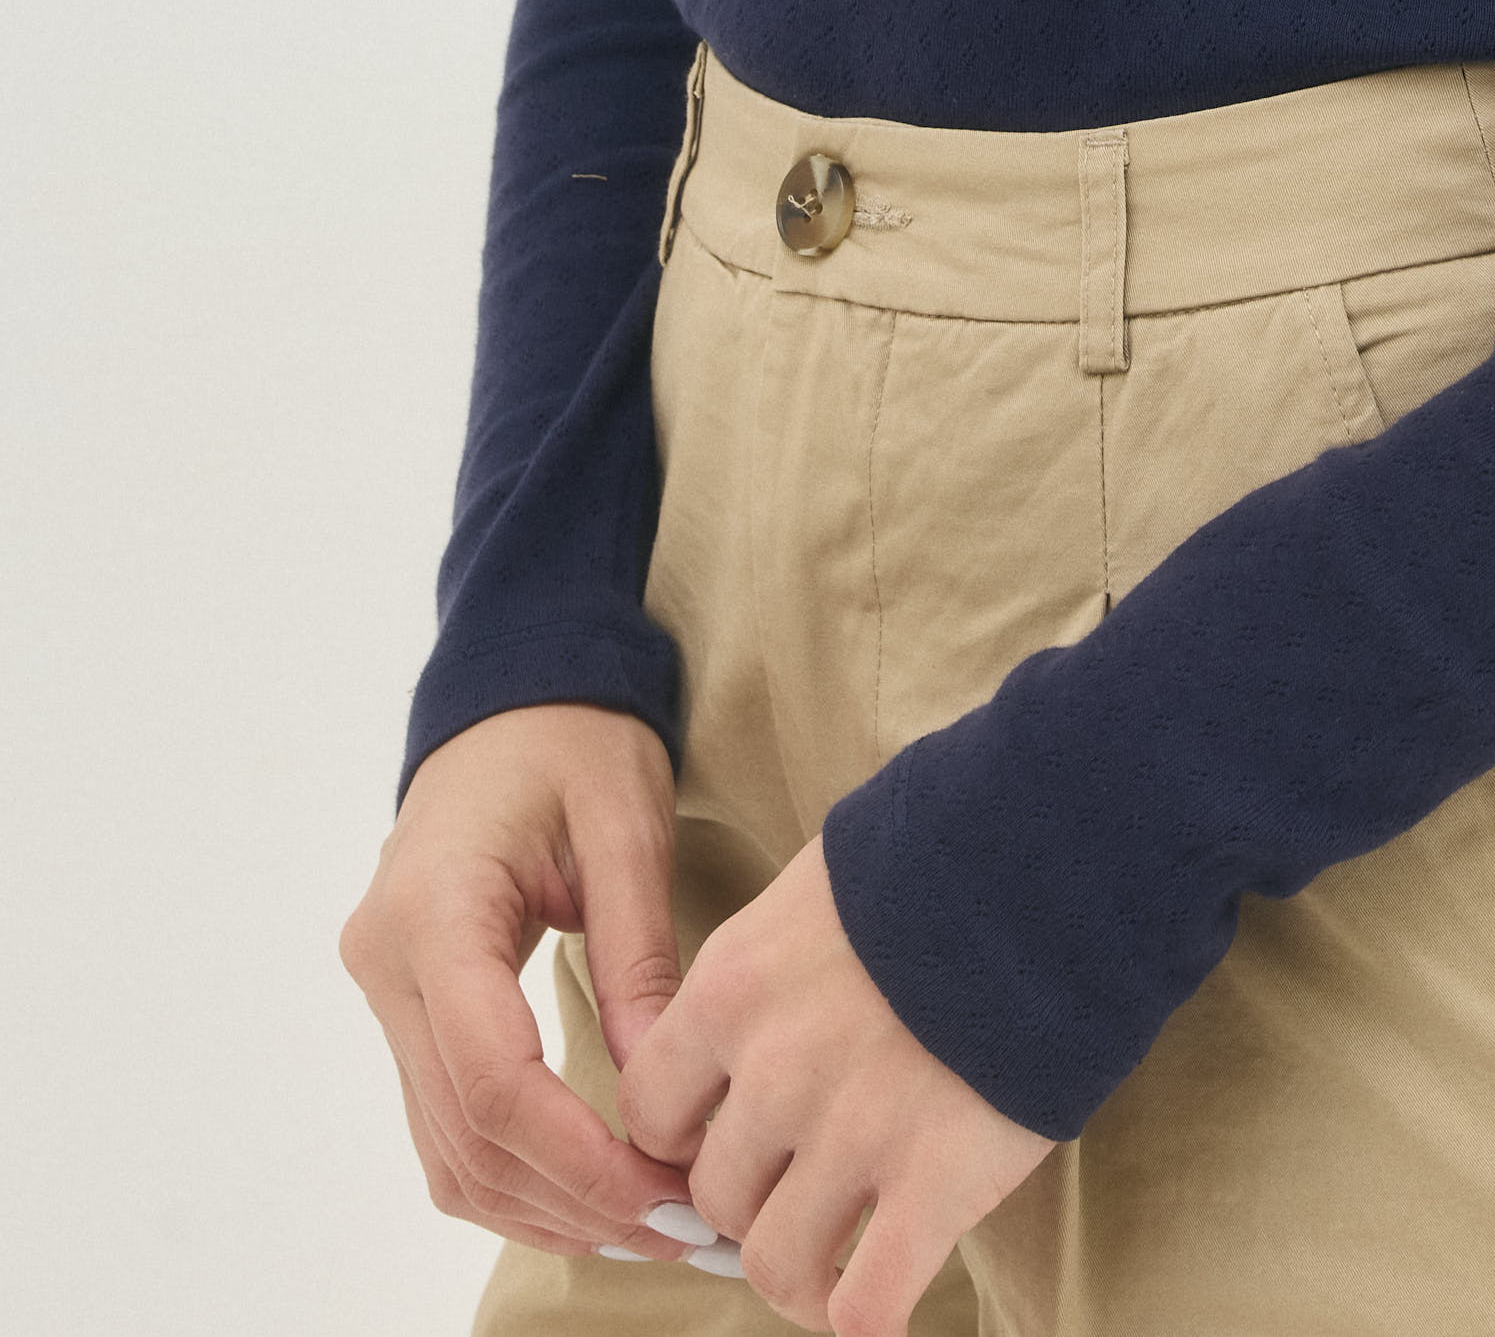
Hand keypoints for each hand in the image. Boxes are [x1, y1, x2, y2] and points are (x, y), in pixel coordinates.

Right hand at [340, 702, 706, 1261]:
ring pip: (449, 1152)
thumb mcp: (625, 822)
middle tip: (683, 1226)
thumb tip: (664, 1087)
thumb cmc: (572, 736)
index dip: (575, 1155)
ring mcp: (387, 994)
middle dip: (574, 1197)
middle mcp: (388, 965)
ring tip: (653, 1224)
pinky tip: (595, 1192)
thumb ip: (640, 953)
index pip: (489, 1078)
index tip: (663, 1194)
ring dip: (546, 1206)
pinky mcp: (409, 1010)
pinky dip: (518, 1174)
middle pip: (466, 1134)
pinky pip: (449, 1125)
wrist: (510, 693)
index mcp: (434, 911)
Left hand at [619, 837, 1052, 1334]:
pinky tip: (885, 1296)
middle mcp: (775, 1068)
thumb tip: (754, 1014)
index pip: (650, 1109)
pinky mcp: (937, 1181)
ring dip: (804, 1272)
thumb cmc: (949, 854)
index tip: (733, 1134)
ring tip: (843, 1255)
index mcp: (736, 987)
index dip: (688, 1135)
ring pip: (774, 1264)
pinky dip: (866, 1318)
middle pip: (716, 1194)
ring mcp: (854, 1131)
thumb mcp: (823, 885)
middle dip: (756, 1200)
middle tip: (806, 1187)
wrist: (1062, 858)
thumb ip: (773, 965)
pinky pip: (866, 1304)